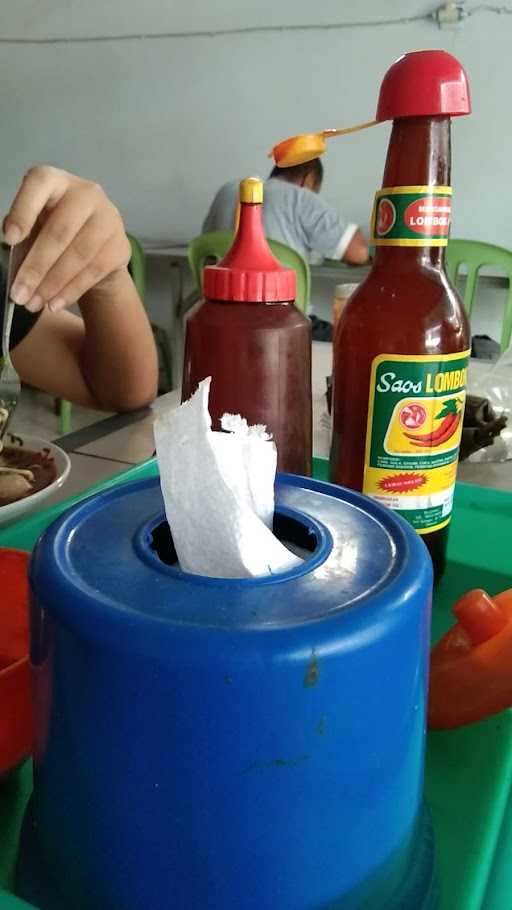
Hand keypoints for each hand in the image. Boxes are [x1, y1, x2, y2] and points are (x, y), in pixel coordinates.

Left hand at [3, 166, 130, 312]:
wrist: (96, 247)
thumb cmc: (55, 231)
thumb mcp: (34, 225)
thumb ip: (22, 236)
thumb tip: (14, 266)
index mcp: (56, 181)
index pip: (39, 185)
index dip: (23, 211)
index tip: (9, 239)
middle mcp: (86, 193)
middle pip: (59, 231)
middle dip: (36, 267)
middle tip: (19, 294)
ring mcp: (108, 218)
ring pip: (77, 256)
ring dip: (52, 285)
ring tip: (34, 304)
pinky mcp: (120, 245)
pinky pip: (93, 272)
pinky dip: (70, 291)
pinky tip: (55, 303)